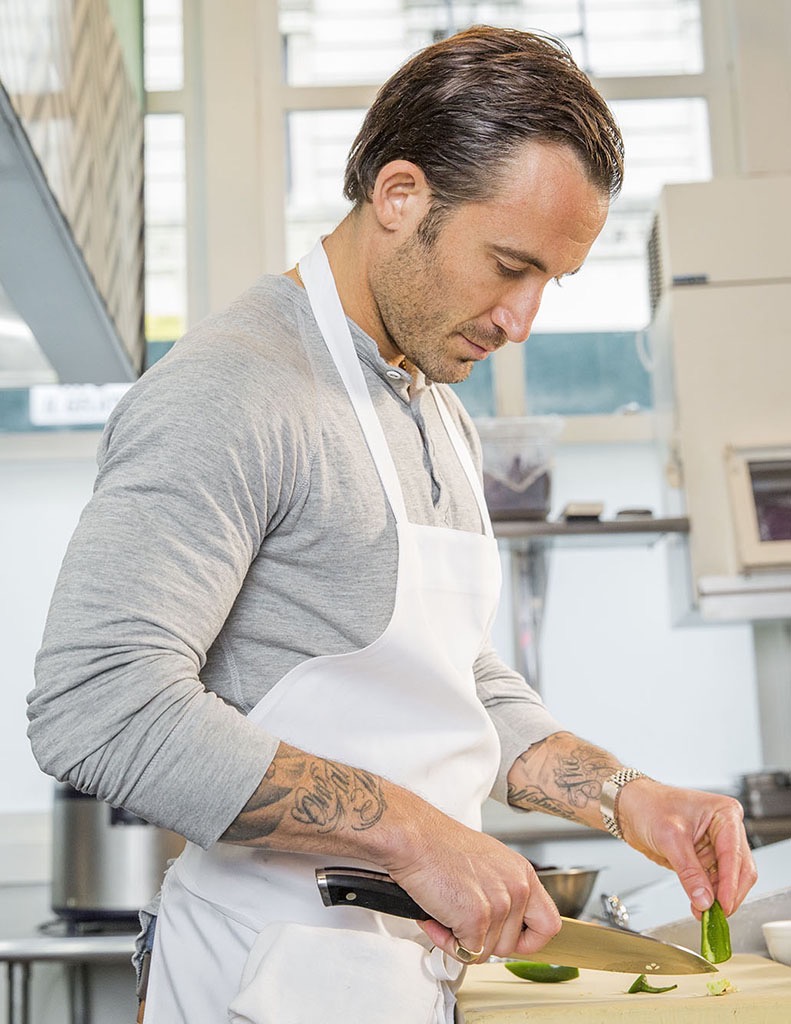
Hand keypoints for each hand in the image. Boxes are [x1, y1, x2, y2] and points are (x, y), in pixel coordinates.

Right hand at [380, 804, 560, 962]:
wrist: (414, 837)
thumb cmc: (440, 846)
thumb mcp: (487, 863)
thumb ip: (502, 891)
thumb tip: (502, 925)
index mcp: (522, 873)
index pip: (548, 925)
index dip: (529, 941)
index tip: (511, 942)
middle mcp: (518, 887)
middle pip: (511, 946)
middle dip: (481, 940)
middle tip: (459, 918)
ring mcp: (500, 903)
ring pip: (486, 953)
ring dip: (460, 939)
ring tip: (444, 910)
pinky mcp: (477, 917)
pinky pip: (466, 953)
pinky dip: (446, 941)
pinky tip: (435, 916)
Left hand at [617, 779, 756, 918]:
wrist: (631, 806)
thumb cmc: (648, 805)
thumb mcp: (670, 839)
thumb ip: (689, 872)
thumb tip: (705, 899)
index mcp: (725, 814)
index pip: (734, 855)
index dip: (730, 884)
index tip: (724, 905)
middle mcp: (726, 829)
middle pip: (740, 869)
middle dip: (728, 893)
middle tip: (716, 914)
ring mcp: (717, 844)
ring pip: (729, 879)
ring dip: (717, 897)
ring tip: (704, 912)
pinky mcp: (706, 857)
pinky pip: (714, 881)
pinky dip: (708, 894)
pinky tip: (699, 904)